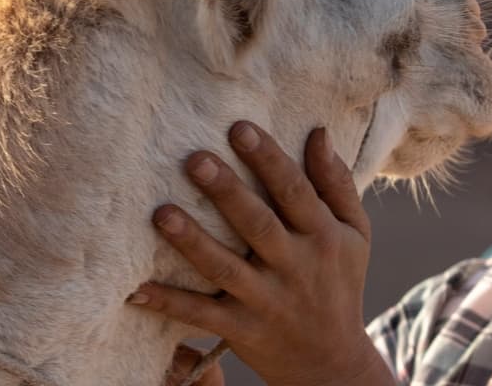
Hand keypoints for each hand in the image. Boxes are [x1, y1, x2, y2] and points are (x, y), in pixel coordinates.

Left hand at [128, 122, 392, 385]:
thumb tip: (319, 132)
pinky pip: (200, 315)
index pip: (294, 191)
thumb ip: (336, 183)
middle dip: (227, 192)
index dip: (268, 159)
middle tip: (195, 159)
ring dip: (192, 242)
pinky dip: (169, 303)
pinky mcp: (240, 328)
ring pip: (225, 268)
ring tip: (161, 214)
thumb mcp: (355, 233)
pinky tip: (136, 287)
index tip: (239, 128)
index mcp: (321, 236)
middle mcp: (293, 266)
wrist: (332, 362)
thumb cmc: (339, 282)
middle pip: (258, 225)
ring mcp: (265, 300)